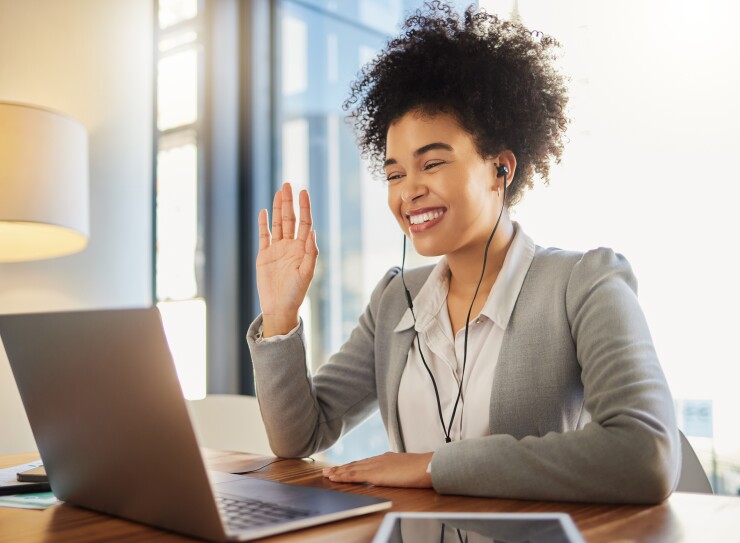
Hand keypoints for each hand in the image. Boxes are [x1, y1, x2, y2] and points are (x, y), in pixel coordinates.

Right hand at [256, 183, 317, 336]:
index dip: (304, 207)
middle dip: (289, 202)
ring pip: (277, 224)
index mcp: (302, 249)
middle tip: (287, 184)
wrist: (278, 307)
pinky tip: (263, 212)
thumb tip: (312, 232)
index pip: (304, 223)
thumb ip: (310, 253)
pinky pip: (263, 236)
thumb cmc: (296, 293)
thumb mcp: (306, 273)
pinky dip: (263, 224)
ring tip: (279, 192)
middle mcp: (290, 246)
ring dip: (277, 208)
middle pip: (289, 219)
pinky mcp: (264, 255)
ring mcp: (277, 249)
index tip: (303, 192)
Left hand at [322, 452, 432, 487]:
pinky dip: (343, 476)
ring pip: (352, 468)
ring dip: (339, 472)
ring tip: (327, 474)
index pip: (365, 463)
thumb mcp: (406, 468)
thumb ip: (397, 470)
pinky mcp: (375, 473)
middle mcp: (378, 459)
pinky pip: (354, 475)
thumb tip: (393, 475)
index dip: (352, 466)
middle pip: (356, 464)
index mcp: (386, 458)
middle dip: (341, 468)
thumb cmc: (422, 469)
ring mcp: (376, 465)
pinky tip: (335, 478)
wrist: (427, 466)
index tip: (342, 468)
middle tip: (328, 470)